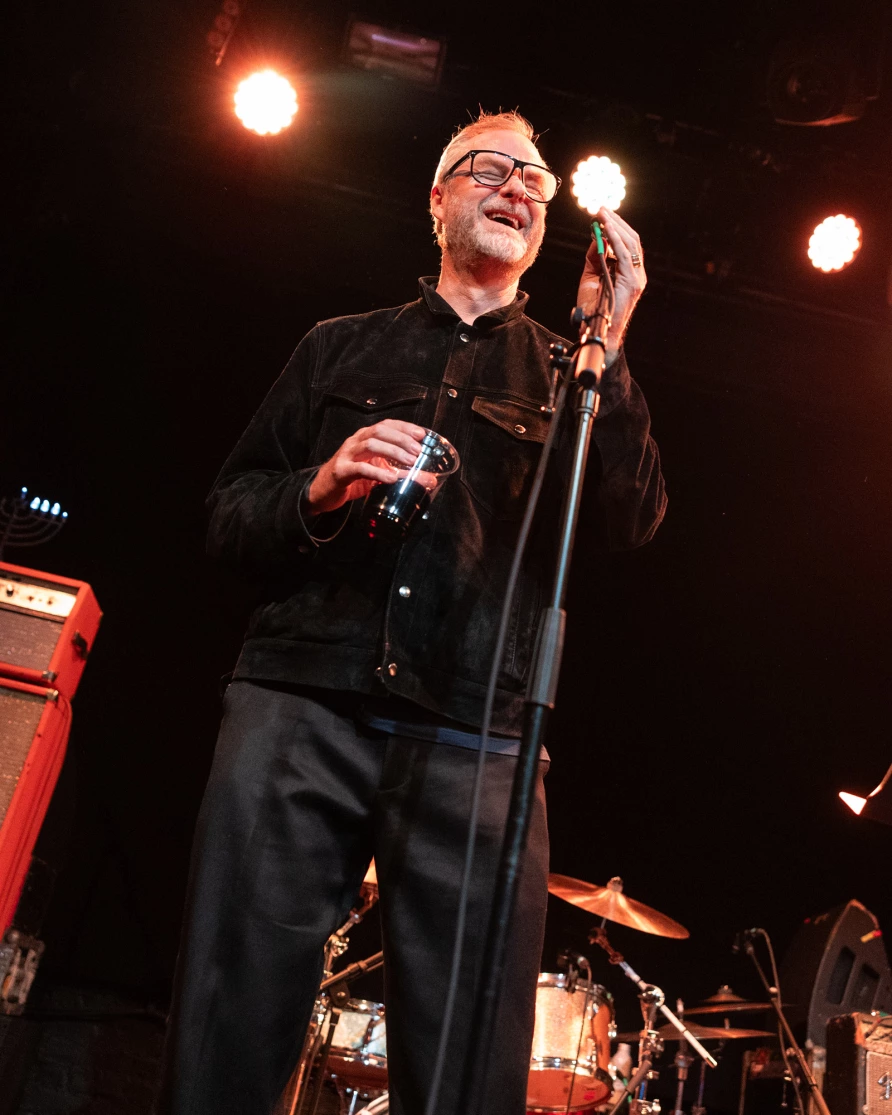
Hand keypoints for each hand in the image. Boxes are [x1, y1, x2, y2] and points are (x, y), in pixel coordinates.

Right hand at [305, 419, 426, 514]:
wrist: (322, 492)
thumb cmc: (352, 479)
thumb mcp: (378, 474)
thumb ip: (401, 474)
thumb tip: (429, 480)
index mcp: (364, 438)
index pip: (386, 425)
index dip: (404, 427)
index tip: (422, 434)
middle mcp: (355, 442)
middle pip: (380, 431)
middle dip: (402, 438)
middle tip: (418, 451)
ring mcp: (346, 455)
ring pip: (371, 444)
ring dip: (393, 451)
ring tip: (410, 462)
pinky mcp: (341, 471)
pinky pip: (360, 468)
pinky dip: (378, 472)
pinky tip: (391, 479)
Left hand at [576, 206, 646, 363]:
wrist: (597, 330)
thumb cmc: (593, 307)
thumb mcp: (591, 276)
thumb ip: (595, 257)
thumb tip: (595, 236)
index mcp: (629, 272)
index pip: (627, 243)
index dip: (615, 226)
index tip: (601, 213)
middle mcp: (637, 273)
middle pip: (631, 240)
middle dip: (615, 222)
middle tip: (601, 208)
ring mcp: (637, 278)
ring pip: (630, 244)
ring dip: (615, 226)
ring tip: (602, 213)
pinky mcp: (632, 283)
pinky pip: (624, 255)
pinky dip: (615, 240)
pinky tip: (606, 229)